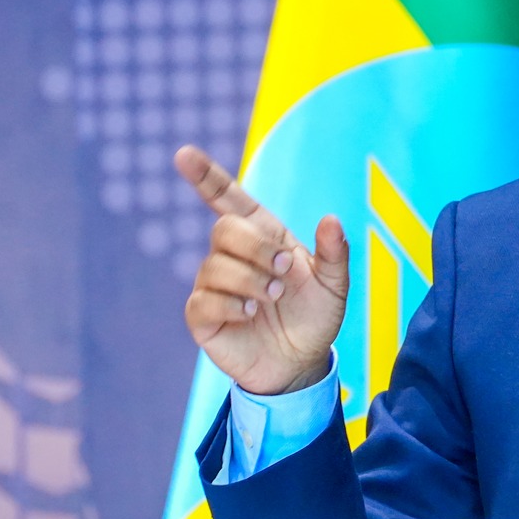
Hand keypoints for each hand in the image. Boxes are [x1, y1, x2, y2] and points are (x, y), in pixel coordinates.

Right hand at [175, 145, 349, 395]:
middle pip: (225, 229)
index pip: (226, 199)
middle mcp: (232, 256)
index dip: (205, 176)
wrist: (302, 364)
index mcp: (262, 237)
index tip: (184, 154)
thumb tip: (331, 219)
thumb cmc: (314, 318)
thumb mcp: (334, 285)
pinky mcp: (203, 316)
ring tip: (272, 299)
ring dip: (251, 280)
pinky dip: (232, 304)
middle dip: (258, 248)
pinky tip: (250, 314)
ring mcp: (214, 285)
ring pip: (215, 265)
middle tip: (284, 273)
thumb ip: (334, 253)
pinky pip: (204, 300)